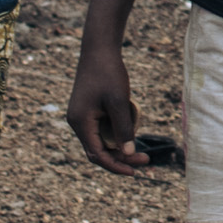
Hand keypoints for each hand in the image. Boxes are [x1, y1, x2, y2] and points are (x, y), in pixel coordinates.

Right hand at [68, 37, 160, 170]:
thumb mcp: (119, 102)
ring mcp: (81, 117)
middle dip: (121, 159)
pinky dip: (115, 136)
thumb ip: (124, 129)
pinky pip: (101, 131)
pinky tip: (131, 135)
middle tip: (146, 160)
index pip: (97, 155)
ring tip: (142, 150)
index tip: (135, 171)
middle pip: (98, 151)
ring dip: (119, 148)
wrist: (99, 50)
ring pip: (100, 142)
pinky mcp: (87, 111)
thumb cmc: (109, 73)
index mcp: (80, 122)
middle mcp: (77, 123)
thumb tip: (129, 154)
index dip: (115, 166)